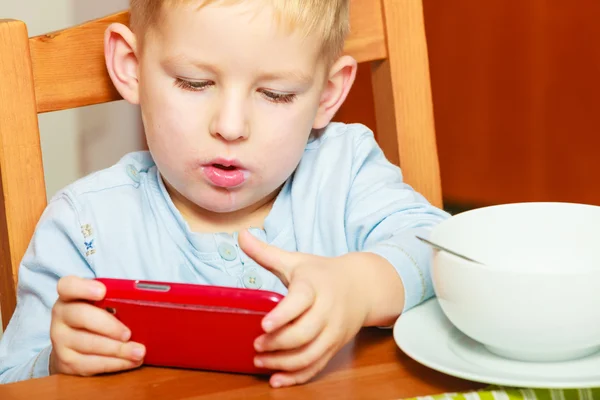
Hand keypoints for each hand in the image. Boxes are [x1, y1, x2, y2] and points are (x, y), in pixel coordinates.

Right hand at [49, 276, 145, 375]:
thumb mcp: (103, 302)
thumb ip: (116, 299)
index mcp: (70, 295)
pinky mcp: (66, 361)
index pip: (68, 286)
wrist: (74, 342)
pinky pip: (91, 364)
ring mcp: (60, 339)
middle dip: (109, 326)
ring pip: (89, 344)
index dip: (83, 288)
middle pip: (81, 316)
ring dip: (118, 350)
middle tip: (128, 333)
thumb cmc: (97, 315)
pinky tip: (130, 361)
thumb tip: (143, 304)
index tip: (102, 292)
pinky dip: (115, 363)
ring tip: (139, 351)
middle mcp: (61, 315)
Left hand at [238, 230, 369, 387]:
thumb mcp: (296, 260)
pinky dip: (298, 377)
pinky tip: (277, 380)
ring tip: (261, 362)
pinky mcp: (335, 346)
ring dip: (284, 363)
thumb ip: (266, 252)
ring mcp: (333, 331)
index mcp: (315, 285)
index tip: (264, 324)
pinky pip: (317, 366)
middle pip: (305, 333)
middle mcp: (327, 310)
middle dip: (279, 343)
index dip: (283, 314)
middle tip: (256, 345)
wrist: (363, 286)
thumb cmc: (322, 273)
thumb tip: (241, 235)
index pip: (301, 300)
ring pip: (311, 354)